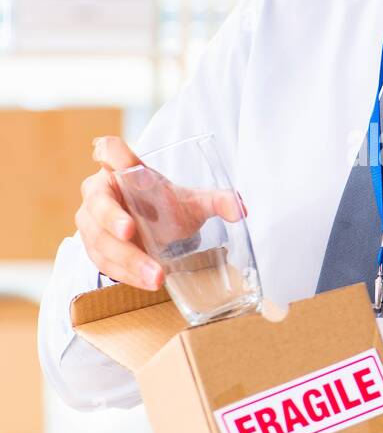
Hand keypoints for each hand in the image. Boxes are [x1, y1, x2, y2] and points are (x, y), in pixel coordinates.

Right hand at [76, 134, 246, 290]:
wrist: (153, 230)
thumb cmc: (165, 207)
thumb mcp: (192, 202)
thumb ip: (217, 201)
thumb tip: (241, 209)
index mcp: (121, 169)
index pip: (109, 150)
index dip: (111, 154)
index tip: (122, 163)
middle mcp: (99, 191)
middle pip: (97, 201)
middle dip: (111, 218)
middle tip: (129, 231)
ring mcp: (91, 221)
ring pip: (98, 239)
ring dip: (126, 258)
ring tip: (155, 276)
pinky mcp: (93, 248)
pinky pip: (103, 262)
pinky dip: (126, 274)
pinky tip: (148, 282)